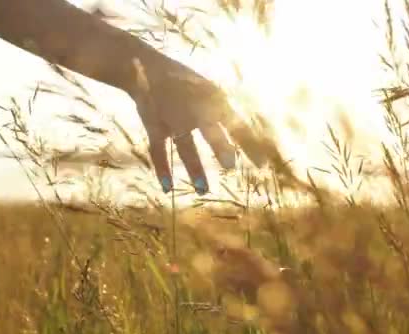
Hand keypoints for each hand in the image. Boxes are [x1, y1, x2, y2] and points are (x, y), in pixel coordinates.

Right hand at [129, 57, 273, 194]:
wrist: (145, 67)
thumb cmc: (185, 83)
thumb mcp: (209, 91)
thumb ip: (226, 112)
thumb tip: (254, 134)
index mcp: (213, 99)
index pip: (236, 123)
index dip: (249, 143)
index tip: (263, 164)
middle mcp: (194, 108)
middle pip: (209, 129)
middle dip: (220, 146)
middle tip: (230, 166)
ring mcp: (173, 117)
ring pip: (185, 145)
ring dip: (194, 168)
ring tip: (203, 191)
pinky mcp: (154, 124)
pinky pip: (158, 150)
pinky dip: (162, 169)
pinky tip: (168, 188)